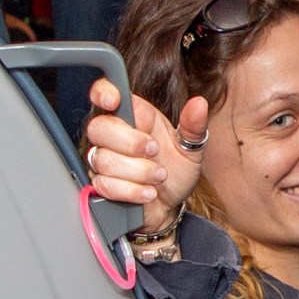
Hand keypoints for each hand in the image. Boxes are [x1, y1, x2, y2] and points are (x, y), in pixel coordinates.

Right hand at [86, 78, 207, 239]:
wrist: (169, 206)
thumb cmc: (175, 171)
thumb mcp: (190, 148)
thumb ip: (193, 126)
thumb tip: (199, 104)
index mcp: (133, 116)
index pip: (105, 93)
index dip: (103, 93)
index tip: (114, 101)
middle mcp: (113, 135)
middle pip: (98, 127)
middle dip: (130, 142)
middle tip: (154, 151)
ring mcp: (102, 160)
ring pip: (103, 159)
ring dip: (137, 171)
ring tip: (159, 177)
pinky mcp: (99, 185)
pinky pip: (104, 184)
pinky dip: (131, 190)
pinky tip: (148, 192)